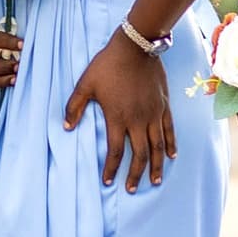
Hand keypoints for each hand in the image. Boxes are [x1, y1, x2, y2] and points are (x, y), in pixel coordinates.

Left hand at [65, 31, 176, 191]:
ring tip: (155, 181)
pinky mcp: (164, 106)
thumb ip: (74, 106)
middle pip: (140, 155)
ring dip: (156, 166)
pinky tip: (171, 156)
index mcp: (117, 117)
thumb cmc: (107, 65)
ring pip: (157, 147)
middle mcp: (138, 120)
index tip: (108, 181)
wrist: (135, 47)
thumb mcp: (85, 84)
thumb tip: (66, 127)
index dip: (111, 168)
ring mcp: (154, 114)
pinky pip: (169, 130)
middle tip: (132, 189)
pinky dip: (171, 145)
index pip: (115, 151)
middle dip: (136, 174)